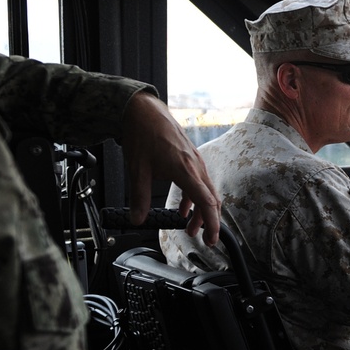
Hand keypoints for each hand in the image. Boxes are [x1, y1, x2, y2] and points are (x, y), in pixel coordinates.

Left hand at [120, 91, 220, 245]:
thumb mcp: (137, 169)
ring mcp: (194, 160)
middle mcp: (195, 165)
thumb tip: (138, 219)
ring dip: (200, 210)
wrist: (144, 110)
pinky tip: (183, 207)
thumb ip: (139, 197)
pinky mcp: (189, 157)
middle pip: (210, 198)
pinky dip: (194, 197)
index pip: (206, 202)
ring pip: (205, 190)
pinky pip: (198, 181)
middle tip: (204, 239)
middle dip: (208, 221)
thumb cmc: (143, 133)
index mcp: (185, 169)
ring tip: (190, 227)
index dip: (211, 223)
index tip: (211, 239)